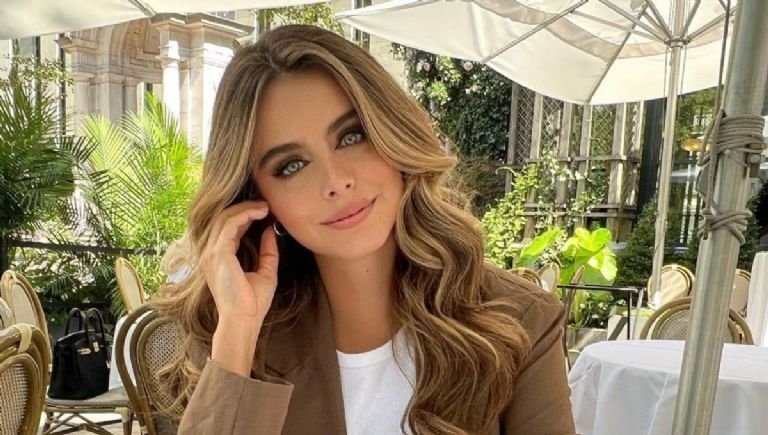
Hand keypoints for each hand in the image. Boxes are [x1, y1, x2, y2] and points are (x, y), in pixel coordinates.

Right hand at [199, 201, 279, 375]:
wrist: (244, 321)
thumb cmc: (252, 303)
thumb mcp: (265, 271)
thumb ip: (267, 251)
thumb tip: (270, 231)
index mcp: (219, 257)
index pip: (227, 227)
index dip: (244, 215)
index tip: (264, 210)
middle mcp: (210, 253)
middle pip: (223, 218)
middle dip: (244, 207)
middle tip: (265, 204)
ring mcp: (211, 253)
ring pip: (225, 218)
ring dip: (246, 208)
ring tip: (265, 207)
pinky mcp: (218, 254)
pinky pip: (230, 225)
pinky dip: (245, 214)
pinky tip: (260, 213)